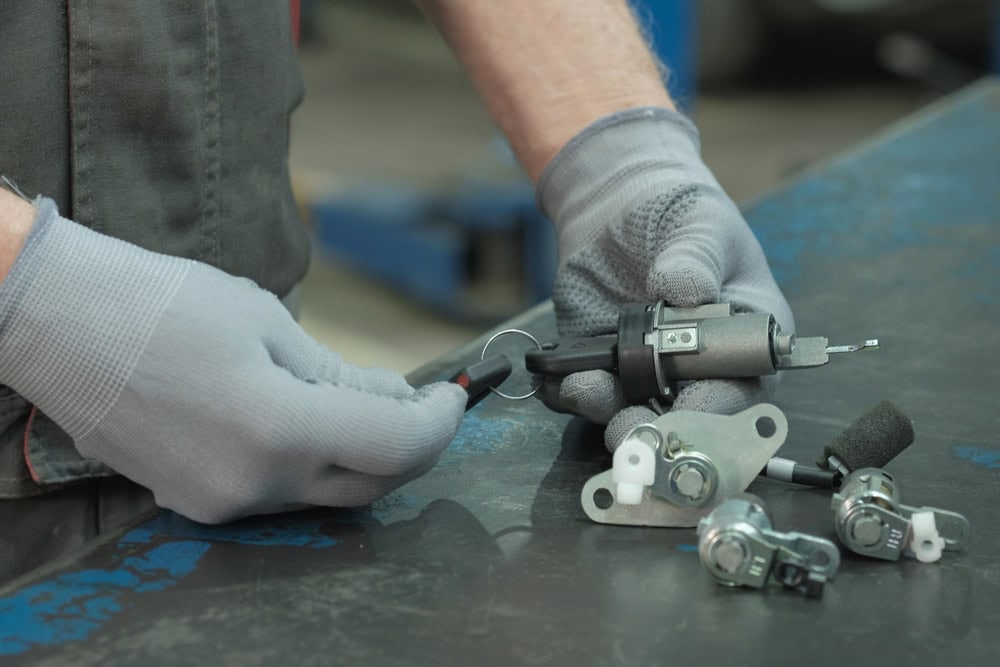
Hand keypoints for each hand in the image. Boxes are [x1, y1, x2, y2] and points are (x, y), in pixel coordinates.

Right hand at [0, 199, 466, 522]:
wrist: (60, 323)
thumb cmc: (164, 303)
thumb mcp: (269, 324)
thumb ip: (342, 377)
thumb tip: (397, 400)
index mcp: (279, 428)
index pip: (396, 446)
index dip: (438, 423)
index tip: (452, 396)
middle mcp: (255, 483)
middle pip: (371, 484)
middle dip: (411, 446)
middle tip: (424, 404)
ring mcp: (223, 502)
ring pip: (327, 493)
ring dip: (363, 455)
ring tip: (369, 402)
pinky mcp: (198, 503)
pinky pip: (282, 493)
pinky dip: (315, 462)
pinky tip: (314, 421)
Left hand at [536, 108, 793, 450]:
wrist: (621, 205)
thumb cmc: (680, 213)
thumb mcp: (701, 224)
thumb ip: (697, 258)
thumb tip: (686, 290)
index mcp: (744, 339)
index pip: (743, 387)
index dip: (720, 404)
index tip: (693, 404)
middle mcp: (697, 368)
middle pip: (685, 417)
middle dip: (657, 426)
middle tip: (631, 425)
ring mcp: (645, 372)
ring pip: (631, 411)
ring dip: (608, 412)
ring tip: (586, 390)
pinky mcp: (601, 366)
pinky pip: (585, 393)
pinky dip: (570, 393)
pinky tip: (560, 378)